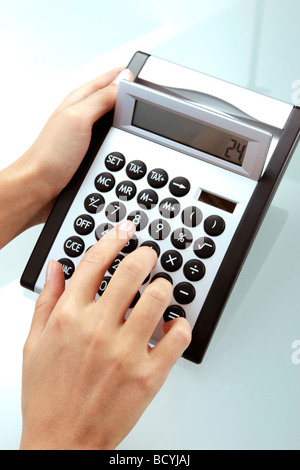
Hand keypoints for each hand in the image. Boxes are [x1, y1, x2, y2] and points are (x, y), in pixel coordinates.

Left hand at [0, 68, 131, 247]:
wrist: (39, 188)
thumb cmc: (50, 155)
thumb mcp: (78, 119)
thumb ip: (101, 99)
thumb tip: (123, 80)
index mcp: (80, 100)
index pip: (109, 79)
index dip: (127, 77)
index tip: (147, 83)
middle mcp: (83, 116)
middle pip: (114, 101)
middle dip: (131, 103)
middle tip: (148, 107)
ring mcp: (87, 136)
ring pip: (115, 125)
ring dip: (126, 128)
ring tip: (139, 130)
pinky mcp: (89, 154)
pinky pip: (111, 144)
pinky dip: (121, 147)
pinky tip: (126, 151)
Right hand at [20, 221, 191, 449]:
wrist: (62, 441)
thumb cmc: (47, 396)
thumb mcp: (34, 343)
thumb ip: (47, 300)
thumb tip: (56, 268)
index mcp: (69, 317)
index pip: (95, 262)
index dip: (113, 239)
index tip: (124, 231)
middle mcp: (98, 329)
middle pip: (132, 271)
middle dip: (145, 255)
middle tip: (149, 256)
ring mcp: (126, 351)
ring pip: (159, 297)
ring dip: (164, 286)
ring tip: (161, 290)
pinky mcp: (149, 375)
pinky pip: (178, 337)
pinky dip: (181, 324)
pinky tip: (172, 324)